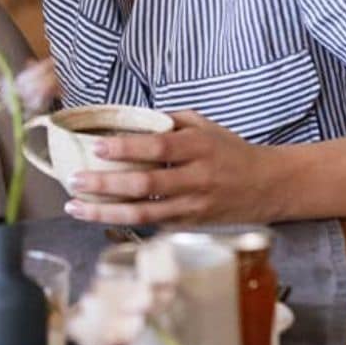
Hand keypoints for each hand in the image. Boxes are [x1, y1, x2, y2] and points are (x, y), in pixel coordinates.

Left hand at [62, 111, 287, 225]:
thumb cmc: (231, 151)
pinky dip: (125, 222)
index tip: (97, 147)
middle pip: (146, 184)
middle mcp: (198, 178)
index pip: (158, 147)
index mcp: (200, 147)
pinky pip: (154, 225)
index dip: (127, 148)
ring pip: (145, 213)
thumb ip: (168, 122)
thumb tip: (127, 118)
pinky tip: (100, 217)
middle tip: (74, 180)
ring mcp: (195, 206)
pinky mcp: (192, 226)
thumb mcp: (205, 126)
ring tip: (76, 207)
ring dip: (106, 212)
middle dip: (105, 184)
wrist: (271, 185)